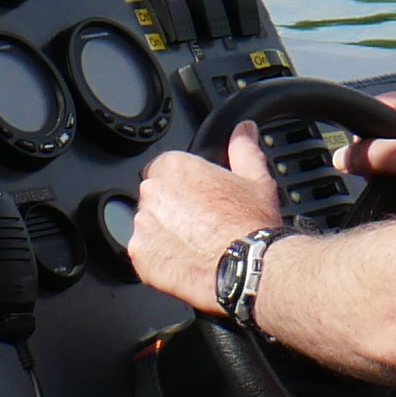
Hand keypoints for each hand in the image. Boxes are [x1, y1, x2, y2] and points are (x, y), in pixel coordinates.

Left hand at [124, 141, 275, 318]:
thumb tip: (243, 129)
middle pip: (156, 198)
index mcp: (175, 167)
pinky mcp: (139, 255)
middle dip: (173, 210)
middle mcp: (152, 192)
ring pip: (149, 227)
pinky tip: (187, 261)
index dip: (184, 187)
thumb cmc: (252, 224)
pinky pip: (146, 255)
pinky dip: (161, 260)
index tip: (199, 201)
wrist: (250, 267)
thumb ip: (243, 149)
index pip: (165, 169)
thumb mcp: (256, 179)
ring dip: (166, 234)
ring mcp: (143, 224)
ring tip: (197, 246)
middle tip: (202, 225)